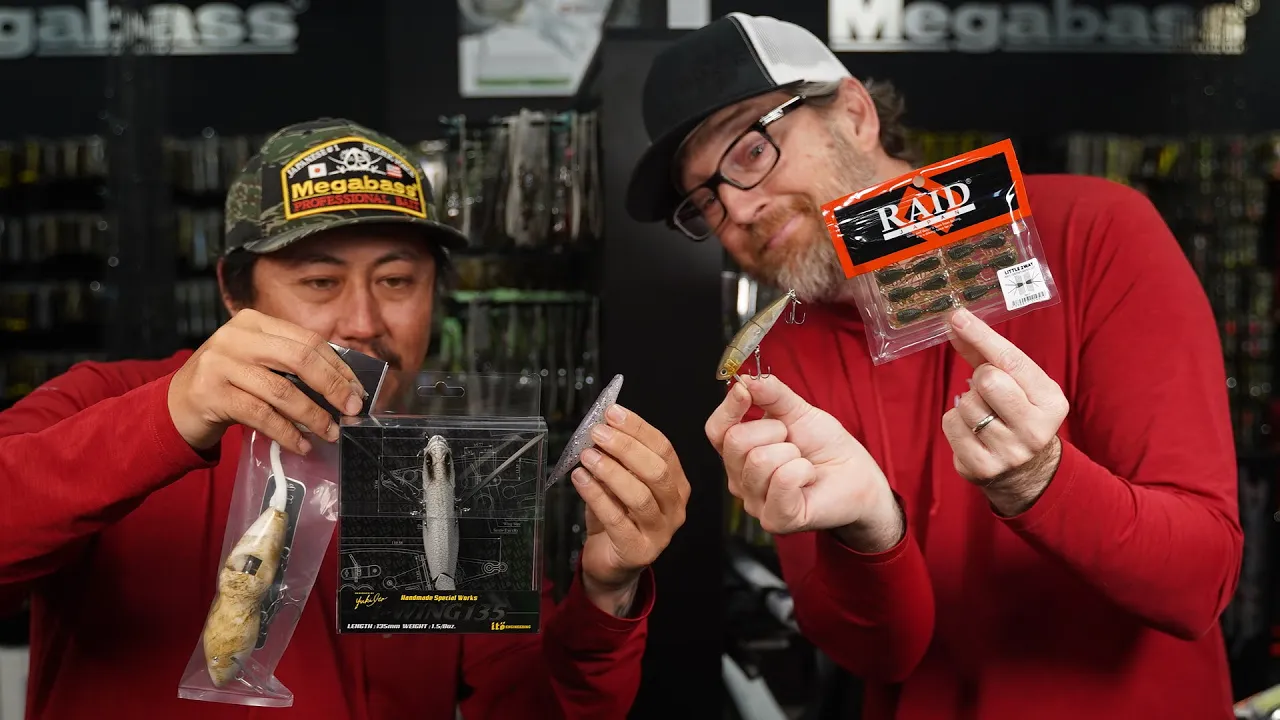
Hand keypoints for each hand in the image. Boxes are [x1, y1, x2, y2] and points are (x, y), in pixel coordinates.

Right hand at [168, 308, 366, 454]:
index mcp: (254, 322)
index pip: (308, 341)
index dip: (338, 366)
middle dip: (332, 386)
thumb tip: (344, 385)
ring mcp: (220, 364)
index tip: (357, 390)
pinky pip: (261, 415)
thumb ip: (292, 365)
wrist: (174, 406)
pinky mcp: (211, 394)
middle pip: (300, 359)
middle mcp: (235, 337)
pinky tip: (301, 445)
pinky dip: (287, 433)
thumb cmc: (227, 384)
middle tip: (351, 410)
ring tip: (330, 432)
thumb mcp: (257, 363)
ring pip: (282, 390)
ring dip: (313, 416)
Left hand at [570, 404, 688, 615]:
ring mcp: (660, 532)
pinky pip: (618, 520)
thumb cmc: (617, 518)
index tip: (612, 413)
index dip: (638, 428)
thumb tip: (600, 428)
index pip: (664, 449)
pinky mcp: (639, 551)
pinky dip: (596, 496)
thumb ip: (615, 460)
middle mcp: (675, 508)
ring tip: (587, 456)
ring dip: (610, 471)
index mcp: (676, 484)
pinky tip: (580, 480)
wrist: (612, 564)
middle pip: (657, 470)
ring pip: (640, 496)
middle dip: (626, 447)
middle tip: (598, 433)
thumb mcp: (619, 483)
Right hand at [704, 374, 901, 551]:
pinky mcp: (776, 519)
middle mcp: (740, 479)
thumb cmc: (825, 447)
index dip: (728, 408)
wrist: (856, 474)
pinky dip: (803, 471)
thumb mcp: (797, 410)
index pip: (715, 429)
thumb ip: (771, 393)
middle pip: (735, 442)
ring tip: (803, 462)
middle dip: (773, 431)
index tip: (744, 391)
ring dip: (793, 454)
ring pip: (760, 460)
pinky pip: (782, 480)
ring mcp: (755, 502)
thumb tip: (746, 379)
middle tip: (793, 441)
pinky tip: (808, 478)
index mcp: (739, 453)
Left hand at [942, 307, 1068, 514]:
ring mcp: (1008, 452)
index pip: (1012, 360)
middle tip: (988, 390)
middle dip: (980, 379)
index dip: (982, 335)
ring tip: (983, 415)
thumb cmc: (1017, 415)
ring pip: (965, 403)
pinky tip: (971, 431)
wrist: (1026, 472)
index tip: (958, 316)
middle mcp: (1035, 429)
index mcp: (1051, 402)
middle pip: (987, 380)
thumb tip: (956, 322)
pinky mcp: (981, 467)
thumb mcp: (1018, 384)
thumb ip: (987, 354)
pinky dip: (954, 421)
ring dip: (966, 403)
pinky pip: (950, 424)